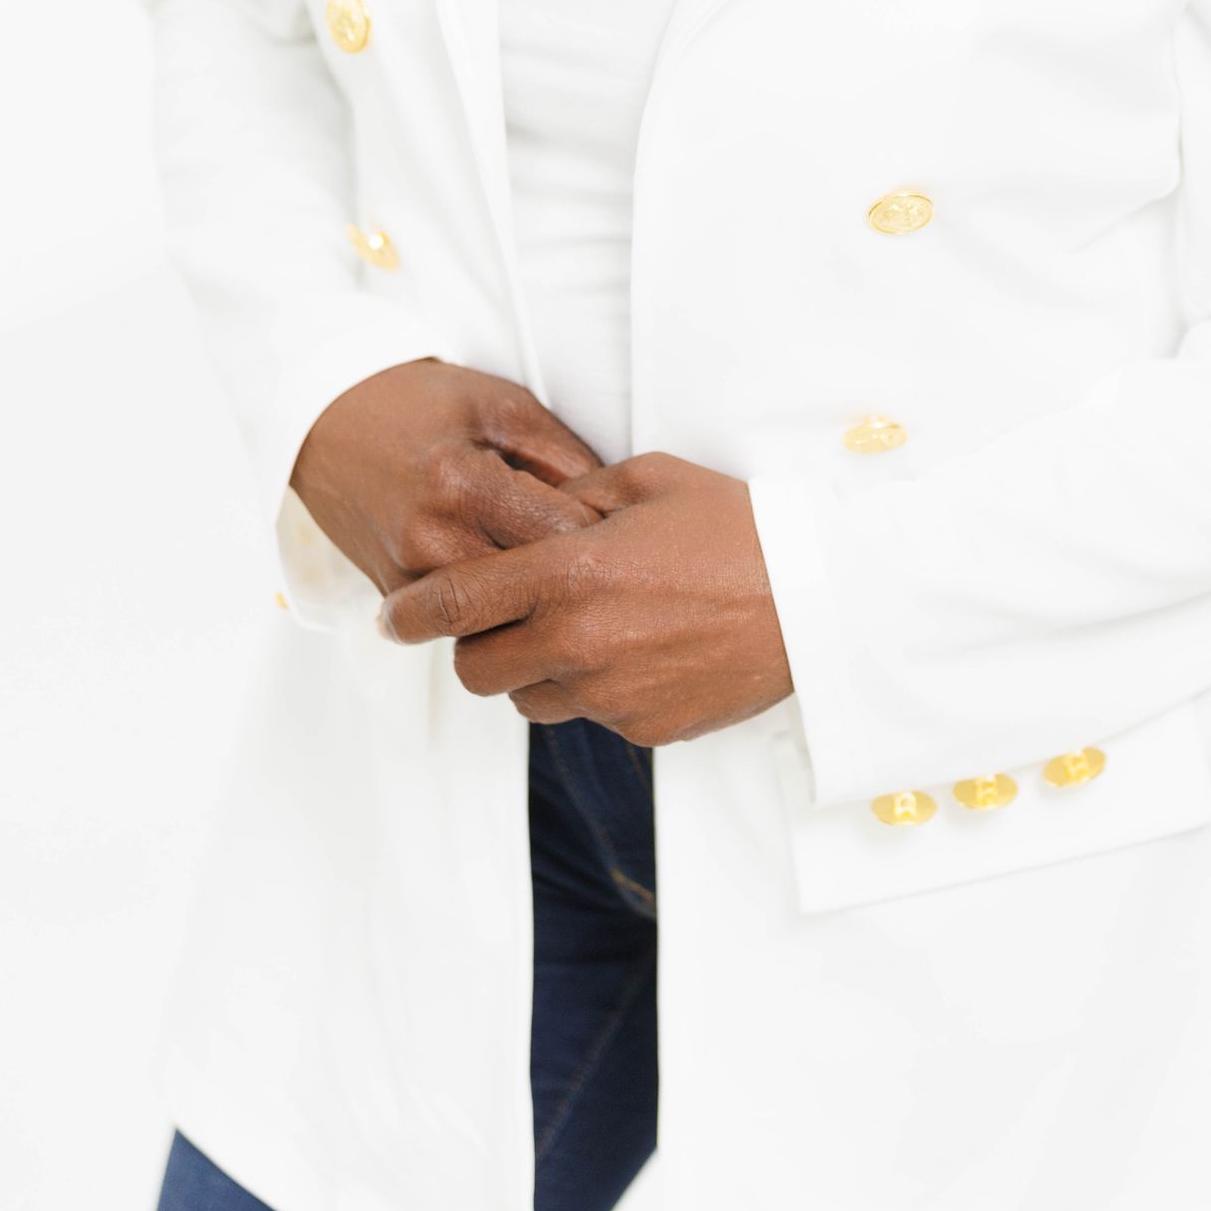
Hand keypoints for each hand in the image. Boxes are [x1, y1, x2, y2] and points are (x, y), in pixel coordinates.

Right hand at [289, 357, 606, 598]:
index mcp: (463, 483)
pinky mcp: (395, 598)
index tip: (628, 532)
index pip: (561, 537)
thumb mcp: (503, 406)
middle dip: (579, 582)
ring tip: (569, 580)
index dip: (607, 536)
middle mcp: (431, 541)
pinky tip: (519, 583)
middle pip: (534, 592)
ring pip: (501, 620)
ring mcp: (408, 578)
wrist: (330, 420)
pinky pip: (464, 622)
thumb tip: (617, 507)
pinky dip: (497, 609)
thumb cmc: (420, 405)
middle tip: (610, 568)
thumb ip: (564, 455)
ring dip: (538, 605)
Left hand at [377, 450, 794, 743]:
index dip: (411, 614)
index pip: (456, 603)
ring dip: (536, 671)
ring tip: (585, 630)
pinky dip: (598, 688)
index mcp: (569, 572)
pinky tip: (642, 650)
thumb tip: (541, 507)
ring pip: (531, 699)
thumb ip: (579, 494)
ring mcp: (609, 694)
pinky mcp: (643, 729)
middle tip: (504, 619)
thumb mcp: (651, 480)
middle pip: (478, 669)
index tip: (394, 616)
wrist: (816, 601)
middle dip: (477, 645)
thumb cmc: (737, 528)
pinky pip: (593, 714)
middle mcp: (577, 641)